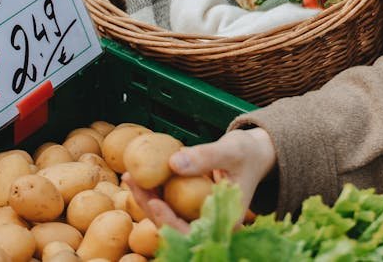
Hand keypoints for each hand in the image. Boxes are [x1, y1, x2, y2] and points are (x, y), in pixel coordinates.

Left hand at [125, 127, 276, 233]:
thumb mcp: (231, 151)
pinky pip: (168, 204)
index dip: (170, 222)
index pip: (193, 231)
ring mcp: (198, 217)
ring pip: (167, 216)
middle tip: (131, 181)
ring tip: (130, 176)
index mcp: (225, 221)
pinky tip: (138, 176)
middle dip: (149, 207)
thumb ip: (206, 157)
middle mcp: (210, 224)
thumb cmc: (248, 152)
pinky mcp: (190, 207)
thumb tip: (173, 163)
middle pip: (174, 226)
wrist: (253, 153)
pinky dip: (153, 191)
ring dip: (146, 199)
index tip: (153, 203)